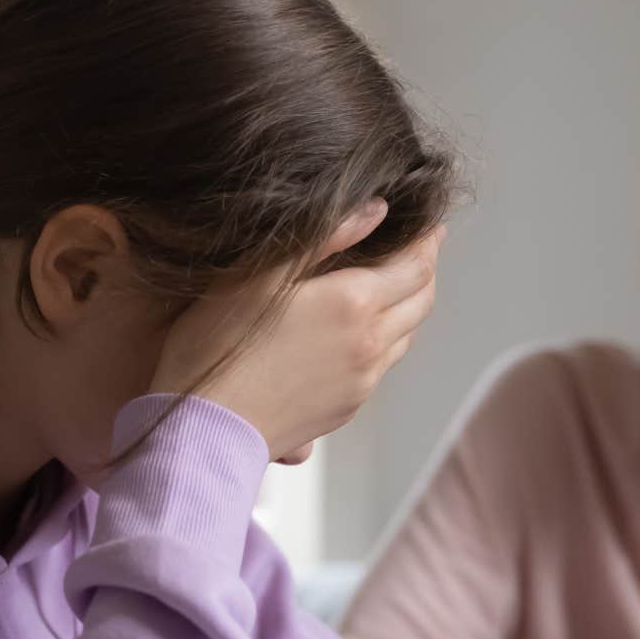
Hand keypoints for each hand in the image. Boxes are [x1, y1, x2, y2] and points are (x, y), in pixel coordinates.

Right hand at [151, 199, 443, 460]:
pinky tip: (360, 334)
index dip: (427, 242)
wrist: (207, 429)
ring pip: (405, 336)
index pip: (416, 266)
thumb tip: (376, 209)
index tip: (431, 226)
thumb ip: (323, 236)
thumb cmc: (218, 345)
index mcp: (353, 303)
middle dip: (425, 271)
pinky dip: (384, 341)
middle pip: (421, 301)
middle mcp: (370, 344)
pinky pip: (381, 367)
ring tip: (394, 288)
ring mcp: (362, 381)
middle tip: (420, 251)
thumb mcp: (260, 274)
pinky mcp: (347, 408)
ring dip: (407, 308)